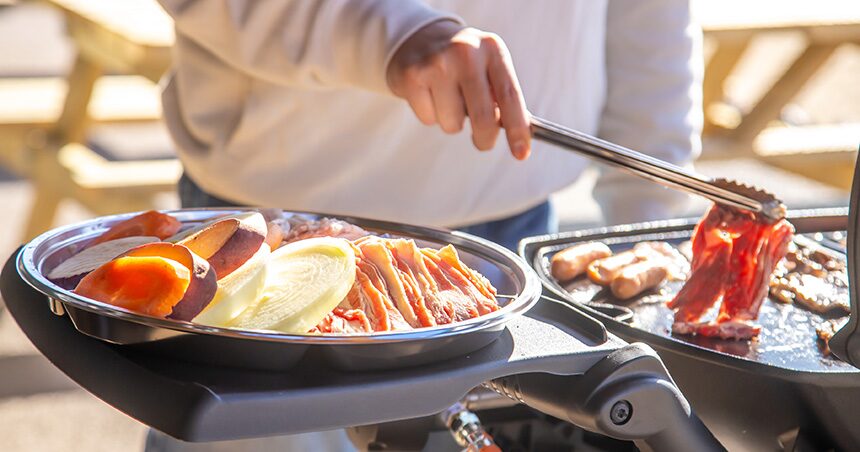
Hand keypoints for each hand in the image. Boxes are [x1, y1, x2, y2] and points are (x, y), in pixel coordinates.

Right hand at [387, 20, 531, 159]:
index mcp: (492, 49)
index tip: (521, 153)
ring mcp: (437, 63)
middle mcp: (465, 52)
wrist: (419, 37)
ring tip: (448, 101)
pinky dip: (431, 115)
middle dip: (485, 139)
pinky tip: (430, 95)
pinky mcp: (412, 76)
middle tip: (483, 142)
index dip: (518, 128)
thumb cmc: (461, 61)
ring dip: (452, 122)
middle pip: (483, 116)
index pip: (510, 95)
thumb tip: (516, 133)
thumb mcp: (488, 66)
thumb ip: (502, 96)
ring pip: (452, 123)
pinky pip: (428, 119)